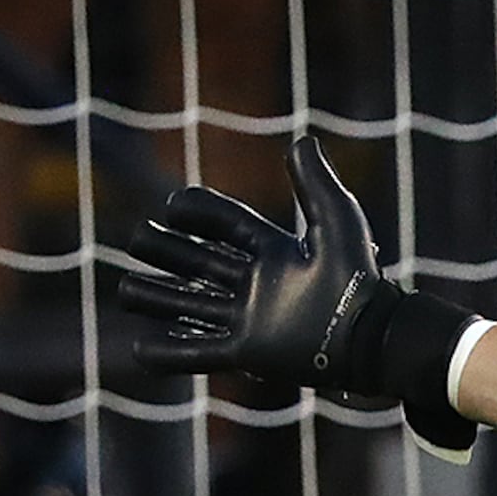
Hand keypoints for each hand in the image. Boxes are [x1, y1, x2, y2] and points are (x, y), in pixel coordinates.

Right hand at [117, 137, 480, 445]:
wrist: (372, 339)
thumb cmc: (358, 281)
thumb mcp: (337, 225)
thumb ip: (316, 186)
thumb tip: (302, 140)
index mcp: (277, 254)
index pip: (228, 225)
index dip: (200, 212)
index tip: (173, 207)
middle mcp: (260, 286)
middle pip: (202, 263)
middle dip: (167, 251)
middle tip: (137, 239)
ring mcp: (252, 322)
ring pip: (193, 305)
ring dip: (157, 297)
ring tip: (124, 288)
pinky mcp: (250, 355)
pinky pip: (200, 353)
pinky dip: (169, 352)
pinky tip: (138, 347)